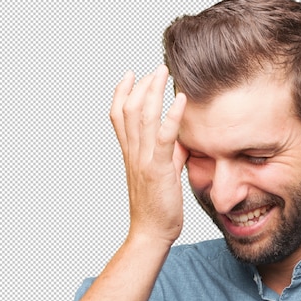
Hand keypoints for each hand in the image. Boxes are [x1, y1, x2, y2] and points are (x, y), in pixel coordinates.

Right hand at [109, 65, 187, 245]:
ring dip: (153, 91)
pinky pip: (164, 137)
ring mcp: (143, 160)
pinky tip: (181, 100)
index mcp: (131, 154)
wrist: (151, 233)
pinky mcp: (158, 168)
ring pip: (142, 117)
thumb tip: (182, 143)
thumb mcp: (163, 176)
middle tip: (157, 67)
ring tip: (165, 73)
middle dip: (142, 84)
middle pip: (129, 109)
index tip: (131, 74)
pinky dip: (172, 116)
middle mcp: (133, 153)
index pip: (118, 116)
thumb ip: (170, 157)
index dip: (121, 92)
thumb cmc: (158, 208)